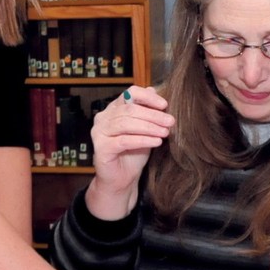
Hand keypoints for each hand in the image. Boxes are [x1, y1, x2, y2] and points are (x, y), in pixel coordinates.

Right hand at [86, 86, 173, 219]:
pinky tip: (156, 142)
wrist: (122, 179)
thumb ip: (147, 112)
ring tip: (165, 132)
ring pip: (126, 123)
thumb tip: (153, 90)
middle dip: (153, 115)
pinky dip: (142, 140)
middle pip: (129, 109)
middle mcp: (103, 118)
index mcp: (113, 109)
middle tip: (171, 121)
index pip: (129, 93)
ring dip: (149, 127)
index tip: (165, 105)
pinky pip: (124, 140)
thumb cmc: (133, 154)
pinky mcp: (101, 148)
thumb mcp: (145, 130)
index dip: (148, 97)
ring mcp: (99, 132)